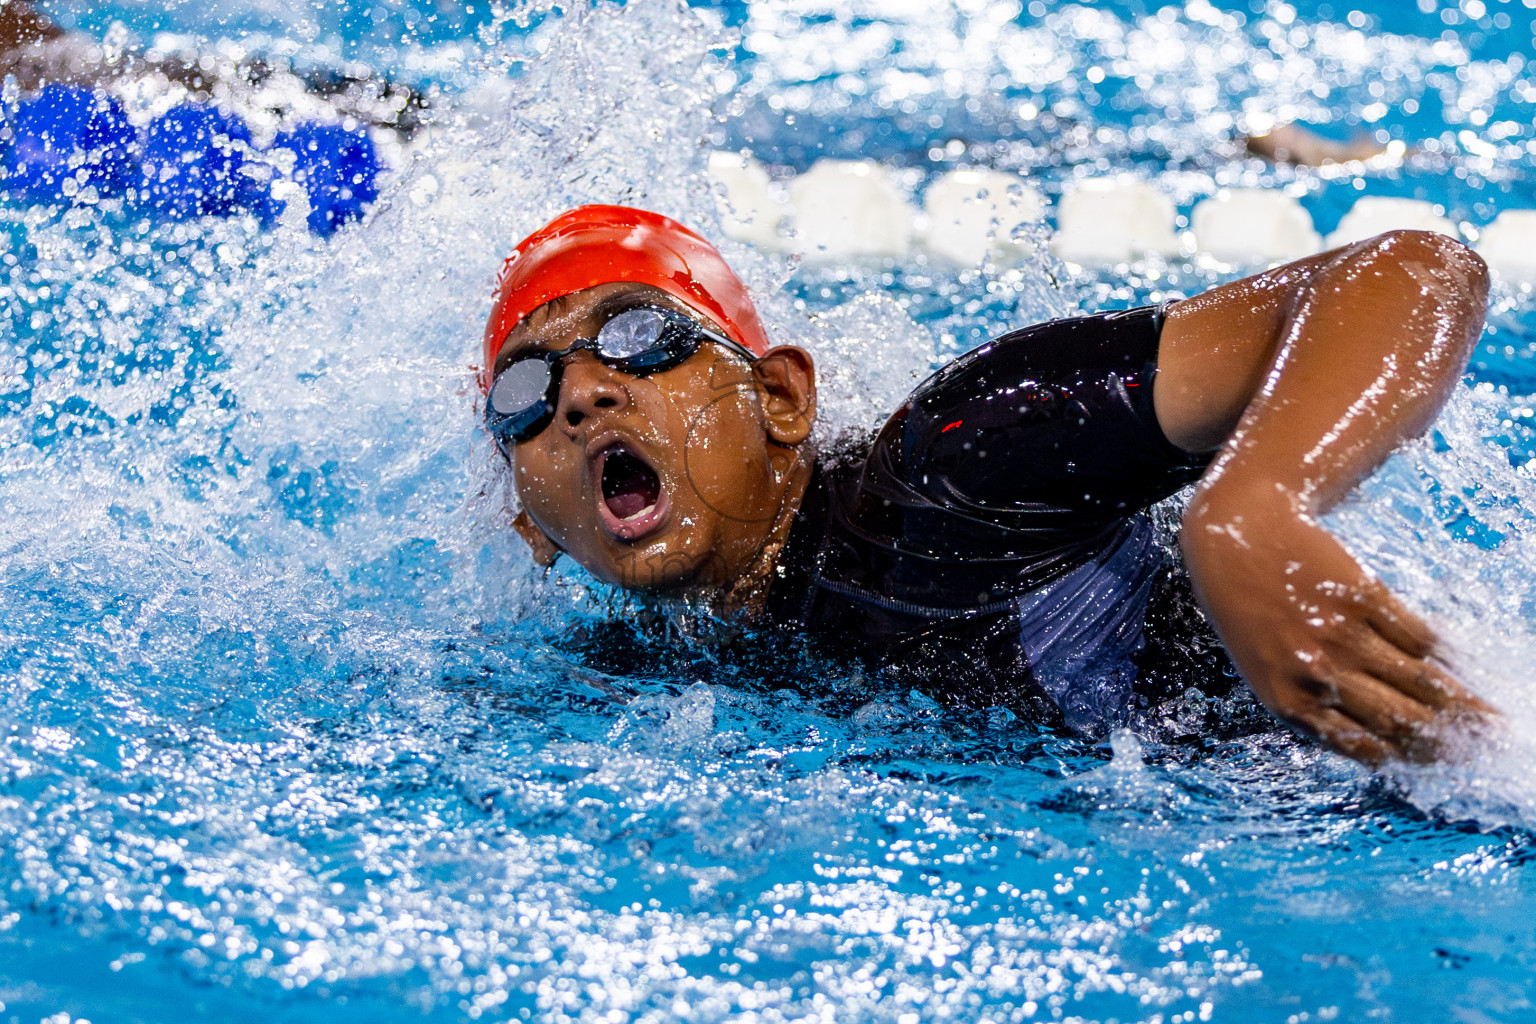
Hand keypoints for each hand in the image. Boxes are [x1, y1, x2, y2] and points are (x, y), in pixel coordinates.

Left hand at [1180, 483, 1494, 763]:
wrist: (1234, 541)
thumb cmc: (1248, 613)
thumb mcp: (1264, 671)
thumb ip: (1310, 707)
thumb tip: (1375, 743)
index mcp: (1290, 704)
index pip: (1368, 748)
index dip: (1412, 758)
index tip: (1440, 760)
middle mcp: (1319, 677)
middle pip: (1404, 721)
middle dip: (1450, 740)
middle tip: (1484, 745)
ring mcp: (1344, 637)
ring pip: (1423, 683)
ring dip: (1465, 706)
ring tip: (1492, 718)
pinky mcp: (1364, 598)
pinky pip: (1420, 637)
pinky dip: (1444, 655)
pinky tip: (1458, 664)